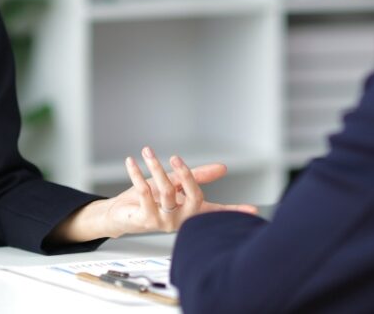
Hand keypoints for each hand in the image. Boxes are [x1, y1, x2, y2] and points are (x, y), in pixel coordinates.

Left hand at [101, 145, 258, 236]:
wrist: (120, 213)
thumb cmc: (149, 198)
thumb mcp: (175, 182)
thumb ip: (196, 176)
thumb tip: (223, 168)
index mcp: (191, 210)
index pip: (216, 211)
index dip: (234, 211)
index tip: (253, 210)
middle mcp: (181, 218)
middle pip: (193, 197)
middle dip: (186, 175)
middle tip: (176, 157)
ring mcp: (164, 221)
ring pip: (167, 192)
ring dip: (156, 168)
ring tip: (148, 152)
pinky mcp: (145, 219)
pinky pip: (144, 193)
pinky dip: (136, 174)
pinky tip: (132, 163)